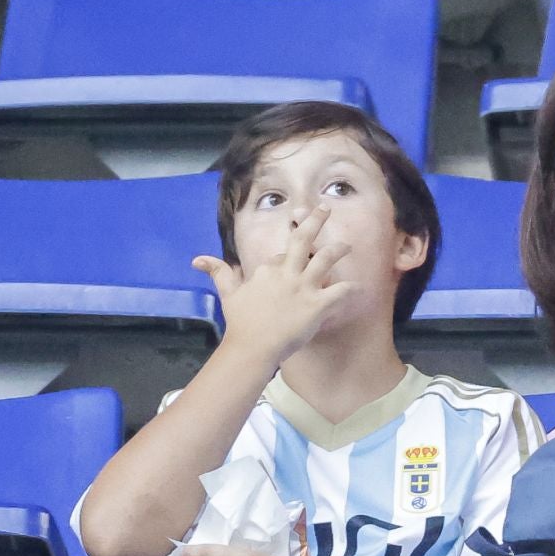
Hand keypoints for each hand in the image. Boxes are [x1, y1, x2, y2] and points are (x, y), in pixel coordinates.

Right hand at [192, 203, 353, 371]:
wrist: (253, 347)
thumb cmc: (241, 322)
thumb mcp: (229, 293)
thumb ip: (219, 273)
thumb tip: (198, 259)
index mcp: (267, 269)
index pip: (280, 256)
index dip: (287, 258)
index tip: (289, 260)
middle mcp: (287, 273)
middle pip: (303, 240)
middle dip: (315, 221)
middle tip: (325, 208)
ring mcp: (304, 287)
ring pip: (326, 259)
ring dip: (338, 249)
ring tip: (347, 245)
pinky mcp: (318, 305)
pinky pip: (340, 291)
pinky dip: (350, 288)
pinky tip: (357, 286)